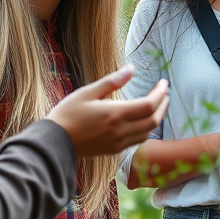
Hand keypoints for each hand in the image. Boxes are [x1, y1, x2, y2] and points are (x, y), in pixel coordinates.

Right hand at [47, 65, 168, 156]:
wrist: (54, 143)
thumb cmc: (67, 114)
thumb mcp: (87, 92)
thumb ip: (112, 81)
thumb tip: (131, 68)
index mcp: (115, 114)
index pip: (149, 105)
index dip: (160, 93)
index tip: (164, 83)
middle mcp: (120, 130)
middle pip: (153, 120)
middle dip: (163, 105)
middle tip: (165, 93)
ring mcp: (118, 142)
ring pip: (148, 132)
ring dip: (157, 118)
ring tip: (158, 104)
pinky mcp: (114, 150)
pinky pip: (137, 140)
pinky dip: (146, 129)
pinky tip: (143, 120)